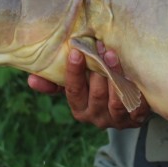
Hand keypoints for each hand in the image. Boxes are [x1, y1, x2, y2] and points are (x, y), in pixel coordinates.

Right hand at [27, 42, 150, 129]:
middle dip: (98, 71)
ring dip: (115, 78)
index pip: (73, 91)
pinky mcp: (136, 119)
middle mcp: (96, 117)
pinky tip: (133, 76)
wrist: (130, 105)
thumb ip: (57, 82)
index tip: (76, 52)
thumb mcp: (79, 86)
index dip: (74, 73)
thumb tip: (31, 79)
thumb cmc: (98, 88)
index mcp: (79, 109)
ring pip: (115, 102)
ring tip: (113, 57)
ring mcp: (117, 119)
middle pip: (96, 95)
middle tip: (101, 47)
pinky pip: (136, 108)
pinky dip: (135, 93)